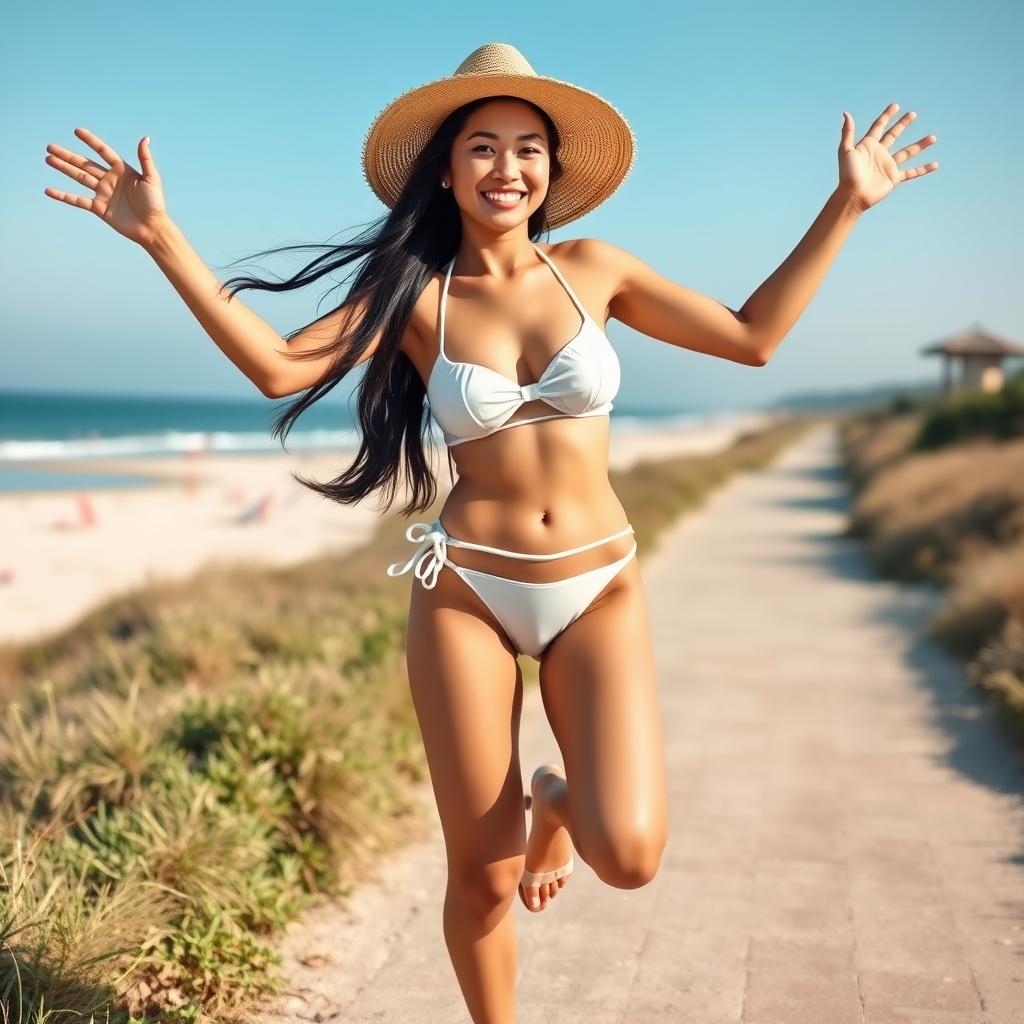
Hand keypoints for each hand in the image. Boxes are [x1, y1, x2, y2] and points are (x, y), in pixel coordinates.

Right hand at [44, 127, 168, 246]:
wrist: (152, 229)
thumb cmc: (155, 204)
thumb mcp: (152, 179)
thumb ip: (145, 159)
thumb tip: (145, 138)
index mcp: (122, 170)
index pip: (103, 152)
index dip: (91, 141)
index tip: (77, 131)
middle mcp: (110, 179)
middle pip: (85, 163)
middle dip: (68, 155)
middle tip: (50, 147)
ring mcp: (103, 193)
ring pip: (79, 177)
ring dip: (64, 168)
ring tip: (48, 159)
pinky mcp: (99, 208)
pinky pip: (78, 200)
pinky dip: (63, 196)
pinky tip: (49, 191)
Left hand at [837, 103, 938, 213]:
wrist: (853, 195)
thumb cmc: (847, 174)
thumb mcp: (845, 151)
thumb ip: (847, 132)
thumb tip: (846, 113)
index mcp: (868, 145)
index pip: (879, 126)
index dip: (887, 116)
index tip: (896, 105)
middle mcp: (879, 153)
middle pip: (893, 135)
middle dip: (902, 124)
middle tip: (913, 114)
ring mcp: (888, 166)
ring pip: (907, 152)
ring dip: (920, 145)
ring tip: (933, 137)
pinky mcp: (893, 178)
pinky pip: (912, 173)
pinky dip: (923, 169)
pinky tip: (935, 164)